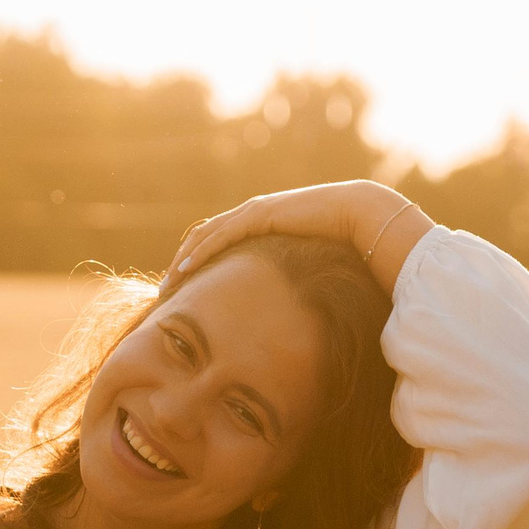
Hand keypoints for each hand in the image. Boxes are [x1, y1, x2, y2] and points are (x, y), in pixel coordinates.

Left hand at [170, 181, 431, 288]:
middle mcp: (253, 215)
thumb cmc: (344, 246)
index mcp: (261, 226)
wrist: (364, 217)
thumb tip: (291, 315)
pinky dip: (199, 253)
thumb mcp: (308, 267)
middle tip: (164, 293)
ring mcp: (254, 212)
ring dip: (182, 262)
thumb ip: (293, 282)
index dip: (197, 266)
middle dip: (181, 265)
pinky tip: (183, 271)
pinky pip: (220, 235)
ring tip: (166, 287)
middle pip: (203, 239)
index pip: (218, 244)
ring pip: (205, 236)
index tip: (182, 293)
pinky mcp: (259, 215)